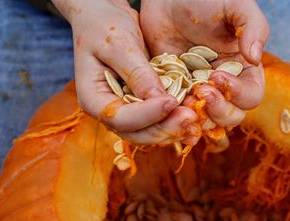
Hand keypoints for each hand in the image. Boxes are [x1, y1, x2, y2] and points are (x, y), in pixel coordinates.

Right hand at [52, 0, 198, 144]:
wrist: (104, 19)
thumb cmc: (104, 26)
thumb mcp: (119, 45)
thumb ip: (138, 73)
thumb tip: (160, 100)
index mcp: (93, 99)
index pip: (120, 118)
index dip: (147, 115)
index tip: (171, 102)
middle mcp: (109, 111)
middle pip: (137, 133)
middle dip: (164, 129)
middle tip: (191, 118)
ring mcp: (127, 111)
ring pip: (150, 132)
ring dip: (173, 129)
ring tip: (196, 120)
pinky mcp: (142, 107)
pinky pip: (158, 120)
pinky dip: (175, 119)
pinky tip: (195, 116)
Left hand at [140, 0, 269, 127]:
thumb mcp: (236, 5)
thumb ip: (254, 27)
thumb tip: (255, 57)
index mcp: (243, 70)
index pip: (251, 96)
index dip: (238, 94)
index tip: (218, 76)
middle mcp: (223, 86)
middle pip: (231, 116)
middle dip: (218, 110)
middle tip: (200, 90)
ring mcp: (198, 90)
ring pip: (205, 120)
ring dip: (196, 117)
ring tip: (183, 101)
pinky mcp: (176, 91)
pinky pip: (178, 113)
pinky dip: (174, 116)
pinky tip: (167, 107)